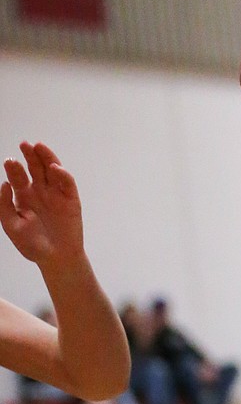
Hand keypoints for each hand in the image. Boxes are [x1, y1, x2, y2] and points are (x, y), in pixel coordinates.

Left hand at [0, 143, 85, 269]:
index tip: (10, 161)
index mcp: (24, 197)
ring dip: (46, 157)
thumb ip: (4, 205)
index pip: (18, 177)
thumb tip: (4, 184)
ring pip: (51, 170)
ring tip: (38, 146)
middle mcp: (40, 192)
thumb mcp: (11, 225)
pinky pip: (67, 183)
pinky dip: (62, 174)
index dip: (14, 168)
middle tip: (24, 144)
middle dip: (30, 156)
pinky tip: (54, 168)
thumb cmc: (32, 244)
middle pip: (35, 168)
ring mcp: (56, 194)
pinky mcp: (70, 199)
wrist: (55, 258)